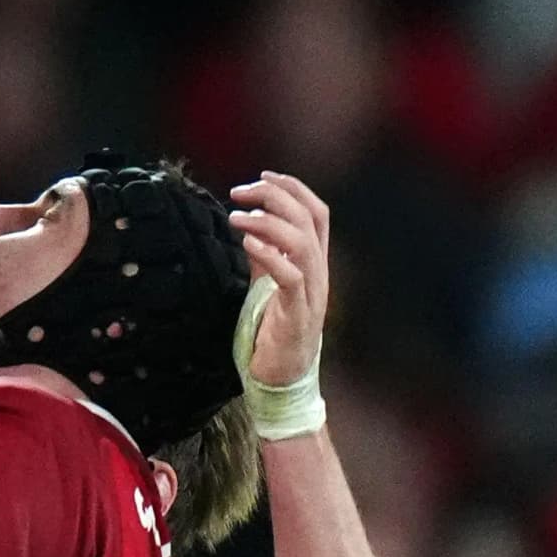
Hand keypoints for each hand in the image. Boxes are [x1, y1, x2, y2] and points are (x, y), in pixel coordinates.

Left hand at [228, 171, 333, 393]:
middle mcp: (319, 275)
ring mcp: (311, 295)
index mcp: (314, 264)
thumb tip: (246, 222)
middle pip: (309, 220)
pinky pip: (291, 278)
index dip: (294, 188)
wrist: (282, 382)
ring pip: (303, 244)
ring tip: (237, 217)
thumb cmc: (273, 333)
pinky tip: (248, 246)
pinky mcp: (297, 316)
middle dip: (274, 197)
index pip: (317, 213)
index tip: (263, 175)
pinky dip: (271, 257)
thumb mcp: (266, 285)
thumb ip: (264, 255)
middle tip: (239, 193)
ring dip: (268, 223)